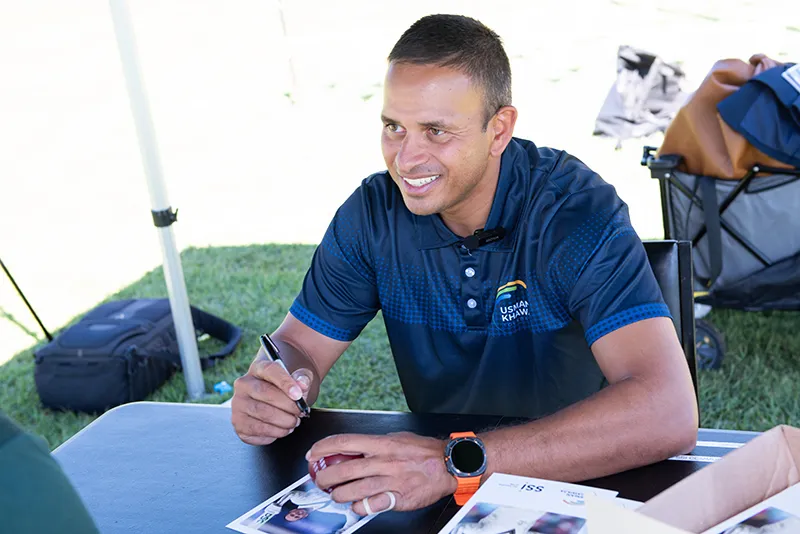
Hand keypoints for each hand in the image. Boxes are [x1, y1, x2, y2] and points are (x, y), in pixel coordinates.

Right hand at [231, 353, 312, 445]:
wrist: (272, 404)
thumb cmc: (286, 389)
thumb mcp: (297, 379)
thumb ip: (303, 378)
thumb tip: (302, 385)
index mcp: (258, 368)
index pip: (270, 370)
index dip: (285, 382)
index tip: (298, 395)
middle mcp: (243, 384)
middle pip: (265, 393)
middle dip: (288, 405)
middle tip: (301, 412)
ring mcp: (238, 404)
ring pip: (262, 413)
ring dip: (283, 421)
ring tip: (294, 422)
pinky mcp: (238, 423)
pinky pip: (258, 429)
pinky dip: (275, 432)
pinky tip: (283, 429)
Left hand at [306, 432, 457, 514]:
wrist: (448, 464)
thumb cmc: (424, 451)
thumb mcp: (397, 438)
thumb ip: (375, 444)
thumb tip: (354, 448)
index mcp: (381, 443)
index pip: (344, 442)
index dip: (322, 448)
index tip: (312, 454)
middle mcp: (383, 461)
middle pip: (343, 470)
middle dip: (324, 477)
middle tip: (319, 480)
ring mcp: (389, 481)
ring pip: (352, 491)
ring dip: (338, 495)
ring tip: (336, 495)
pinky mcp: (396, 498)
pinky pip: (370, 506)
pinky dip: (359, 507)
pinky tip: (357, 505)